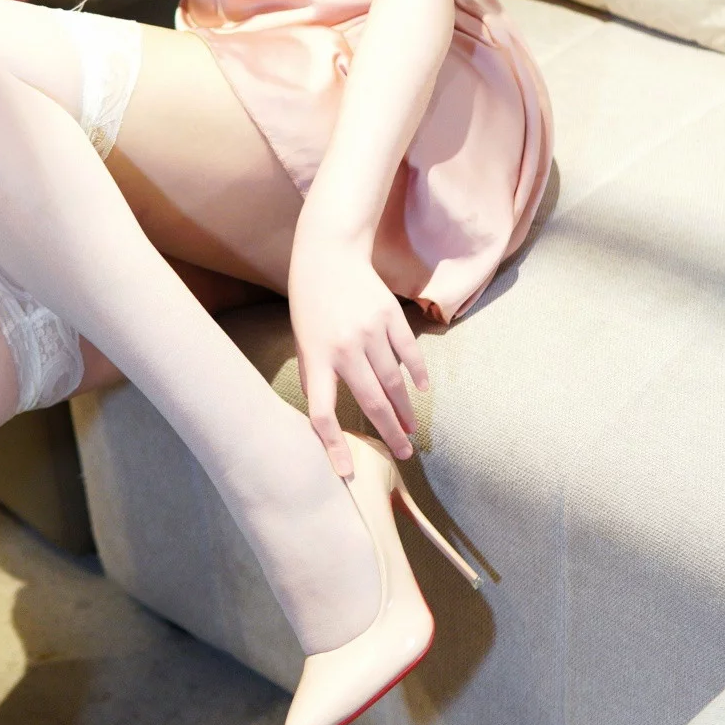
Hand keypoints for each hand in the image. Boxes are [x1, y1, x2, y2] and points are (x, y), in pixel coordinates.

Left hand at [287, 221, 430, 479]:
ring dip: (404, 409)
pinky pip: (409, 353)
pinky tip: (421, 389)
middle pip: (372, 402)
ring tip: (411, 429)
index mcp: (316, 358)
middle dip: (389, 433)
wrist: (328, 254)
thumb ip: (317, 375)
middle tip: (403, 454)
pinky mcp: (390, 316)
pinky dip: (417, 374)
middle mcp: (344, 347)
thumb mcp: (303, 341)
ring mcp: (370, 331)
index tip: (347, 471)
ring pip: (394, 381)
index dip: (333, 445)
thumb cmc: (310, 303)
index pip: (322, 412)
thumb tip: (329, 415)